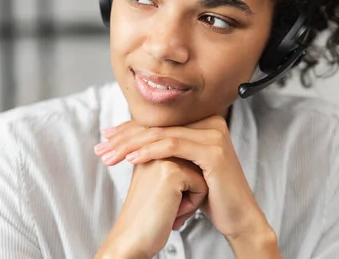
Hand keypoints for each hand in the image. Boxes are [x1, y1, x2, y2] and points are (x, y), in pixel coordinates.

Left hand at [95, 115, 270, 240]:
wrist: (237, 216)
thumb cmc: (210, 194)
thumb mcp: (184, 166)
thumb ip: (166, 148)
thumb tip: (133, 139)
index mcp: (204, 121)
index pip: (161, 121)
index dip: (130, 128)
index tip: (106, 138)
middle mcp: (211, 122)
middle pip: (159, 126)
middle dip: (125, 137)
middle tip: (101, 148)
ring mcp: (214, 134)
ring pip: (163, 134)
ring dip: (131, 145)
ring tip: (110, 156)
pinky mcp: (213, 150)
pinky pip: (174, 146)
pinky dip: (149, 151)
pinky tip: (131, 159)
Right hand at [95, 158, 207, 258]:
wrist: (131, 240)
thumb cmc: (146, 217)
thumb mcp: (158, 183)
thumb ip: (174, 166)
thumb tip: (200, 162)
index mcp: (148, 150)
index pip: (185, 158)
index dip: (181, 185)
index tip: (162, 199)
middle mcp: (153, 151)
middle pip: (195, 164)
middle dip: (187, 189)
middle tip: (166, 205)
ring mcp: (162, 159)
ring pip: (201, 173)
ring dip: (190, 197)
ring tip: (169, 208)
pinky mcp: (172, 172)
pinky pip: (202, 185)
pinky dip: (192, 204)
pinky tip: (172, 211)